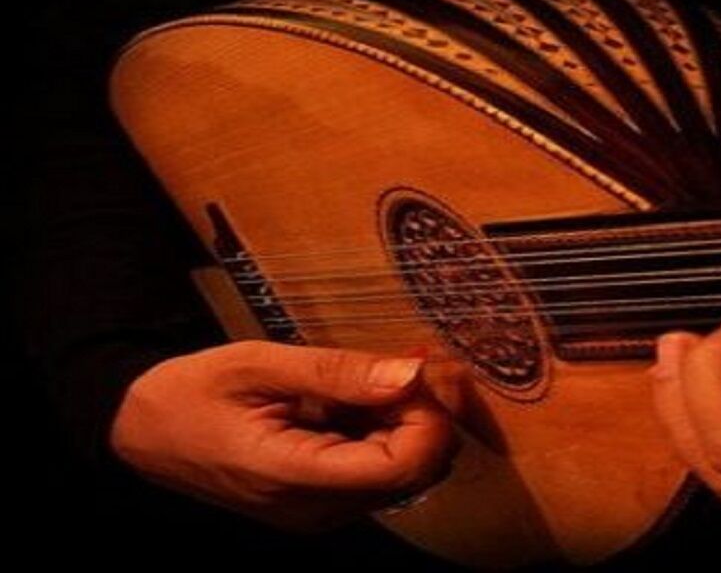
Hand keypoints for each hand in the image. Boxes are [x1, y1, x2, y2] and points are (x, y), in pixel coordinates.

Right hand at [110, 340, 453, 530]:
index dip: (427, 416)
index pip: (405, 465)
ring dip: (406, 419)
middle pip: (414, 471)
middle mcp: (317, 509)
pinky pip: (375, 470)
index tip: (413, 368)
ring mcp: (320, 512)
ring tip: (380, 370)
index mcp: (296, 478)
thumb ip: (337, 372)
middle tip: (407, 358)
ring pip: (403, 473)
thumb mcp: (259, 365)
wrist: (144, 433)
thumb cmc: (192, 393)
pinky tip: (364, 392)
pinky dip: (384, 429)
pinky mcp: (320, 502)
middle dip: (424, 413)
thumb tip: (410, 373)